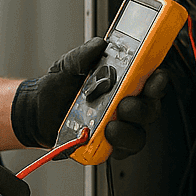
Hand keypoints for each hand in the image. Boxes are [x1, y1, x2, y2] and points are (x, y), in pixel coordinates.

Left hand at [10, 38, 170, 159]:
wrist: (38, 111)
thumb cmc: (59, 87)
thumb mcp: (68, 65)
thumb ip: (83, 54)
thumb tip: (99, 45)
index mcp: (124, 82)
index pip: (151, 81)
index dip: (158, 80)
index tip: (154, 78)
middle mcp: (126, 104)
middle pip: (149, 109)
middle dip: (142, 108)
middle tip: (125, 104)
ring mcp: (120, 126)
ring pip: (138, 133)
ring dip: (128, 130)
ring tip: (111, 126)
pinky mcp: (109, 145)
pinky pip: (121, 150)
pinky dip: (115, 146)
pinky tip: (103, 138)